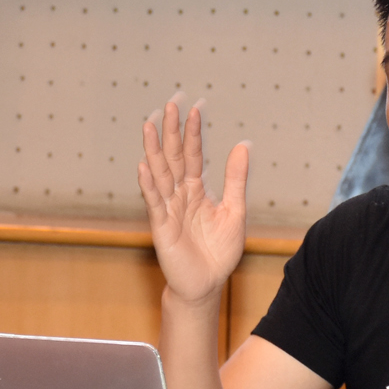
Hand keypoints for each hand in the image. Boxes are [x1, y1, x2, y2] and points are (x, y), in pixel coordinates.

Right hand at [137, 94, 249, 303]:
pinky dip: (149, 185)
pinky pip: (154, 202)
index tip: (196, 109)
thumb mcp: (235, 210)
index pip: (193, 155)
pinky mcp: (161, 226)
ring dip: (153, 150)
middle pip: (173, 158)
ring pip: (160, 174)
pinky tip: (144, 166)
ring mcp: (168, 209)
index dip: (194, 133)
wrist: (207, 284)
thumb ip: (236, 179)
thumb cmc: (219, 251)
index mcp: (197, 189)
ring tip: (149, 126)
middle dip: (171, 132)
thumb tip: (243, 145)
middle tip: (170, 105)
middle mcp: (179, 195)